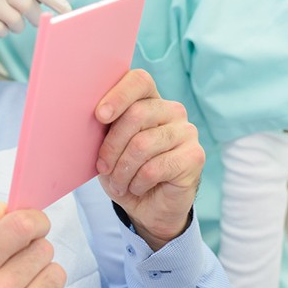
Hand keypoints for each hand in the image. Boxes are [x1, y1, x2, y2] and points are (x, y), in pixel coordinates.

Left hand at [95, 70, 204, 250]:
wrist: (148, 206)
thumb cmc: (123, 168)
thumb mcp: (107, 145)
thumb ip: (104, 125)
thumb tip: (92, 113)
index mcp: (149, 98)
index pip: (139, 81)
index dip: (119, 95)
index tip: (100, 116)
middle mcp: (171, 109)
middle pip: (136, 114)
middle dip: (112, 145)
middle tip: (102, 167)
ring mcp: (186, 131)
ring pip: (143, 144)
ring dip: (122, 170)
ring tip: (118, 182)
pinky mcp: (195, 156)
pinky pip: (155, 167)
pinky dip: (138, 182)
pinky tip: (137, 187)